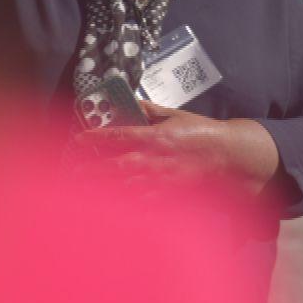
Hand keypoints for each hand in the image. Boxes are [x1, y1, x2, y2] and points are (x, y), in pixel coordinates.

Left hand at [71, 104, 279, 195]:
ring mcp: (162, 177)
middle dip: (92, 168)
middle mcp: (156, 158)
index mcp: (156, 136)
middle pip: (116, 164)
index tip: (78, 140)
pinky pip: (143, 200)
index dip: (96, 138)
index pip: (119, 136)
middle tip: (73, 170)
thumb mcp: (176, 115)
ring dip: (104, 186)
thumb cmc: (203, 132)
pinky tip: (111, 202)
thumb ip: (151, 110)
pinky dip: (126, 201)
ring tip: (84, 188)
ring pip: (125, 184)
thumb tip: (132, 100)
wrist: (228, 153)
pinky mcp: (170, 191)